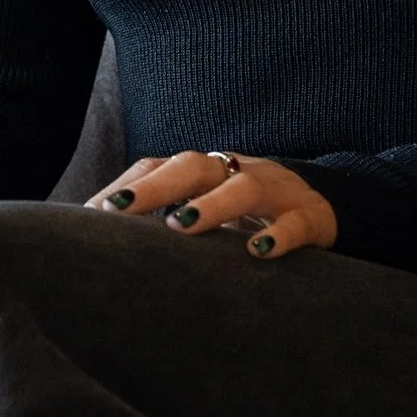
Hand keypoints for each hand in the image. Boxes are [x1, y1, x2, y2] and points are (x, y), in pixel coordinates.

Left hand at [89, 153, 337, 261]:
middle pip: (194, 166)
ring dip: (212, 204)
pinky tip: (258, 251)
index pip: (162, 167)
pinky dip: (279, 234)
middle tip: (119, 210)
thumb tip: (103, 248)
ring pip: (244, 186)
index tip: (93, 212)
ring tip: (182, 225)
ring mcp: (276, 191)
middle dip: (155, 186)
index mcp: (208, 173)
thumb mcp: (209, 217)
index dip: (130, 185)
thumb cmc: (250, 220)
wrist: (323, 210)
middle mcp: (237, 173)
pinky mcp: (310, 216)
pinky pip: (296, 222)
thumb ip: (166, 228)